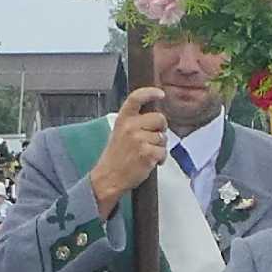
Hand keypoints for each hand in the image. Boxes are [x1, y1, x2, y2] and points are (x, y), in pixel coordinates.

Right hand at [85, 87, 173, 208]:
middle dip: (161, 128)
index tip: (160, 94)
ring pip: (163, 137)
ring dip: (159, 147)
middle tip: (152, 139)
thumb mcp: (120, 132)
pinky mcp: (147, 154)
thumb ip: (135, 122)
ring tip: (146, 153)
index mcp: (123, 119)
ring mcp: (139, 140)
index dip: (150, 93)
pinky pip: (163, 152)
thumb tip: (155, 116)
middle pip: (160, 118)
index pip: (136, 98)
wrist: (108, 177)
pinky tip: (149, 162)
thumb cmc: (116, 157)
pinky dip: (160, 159)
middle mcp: (130, 127)